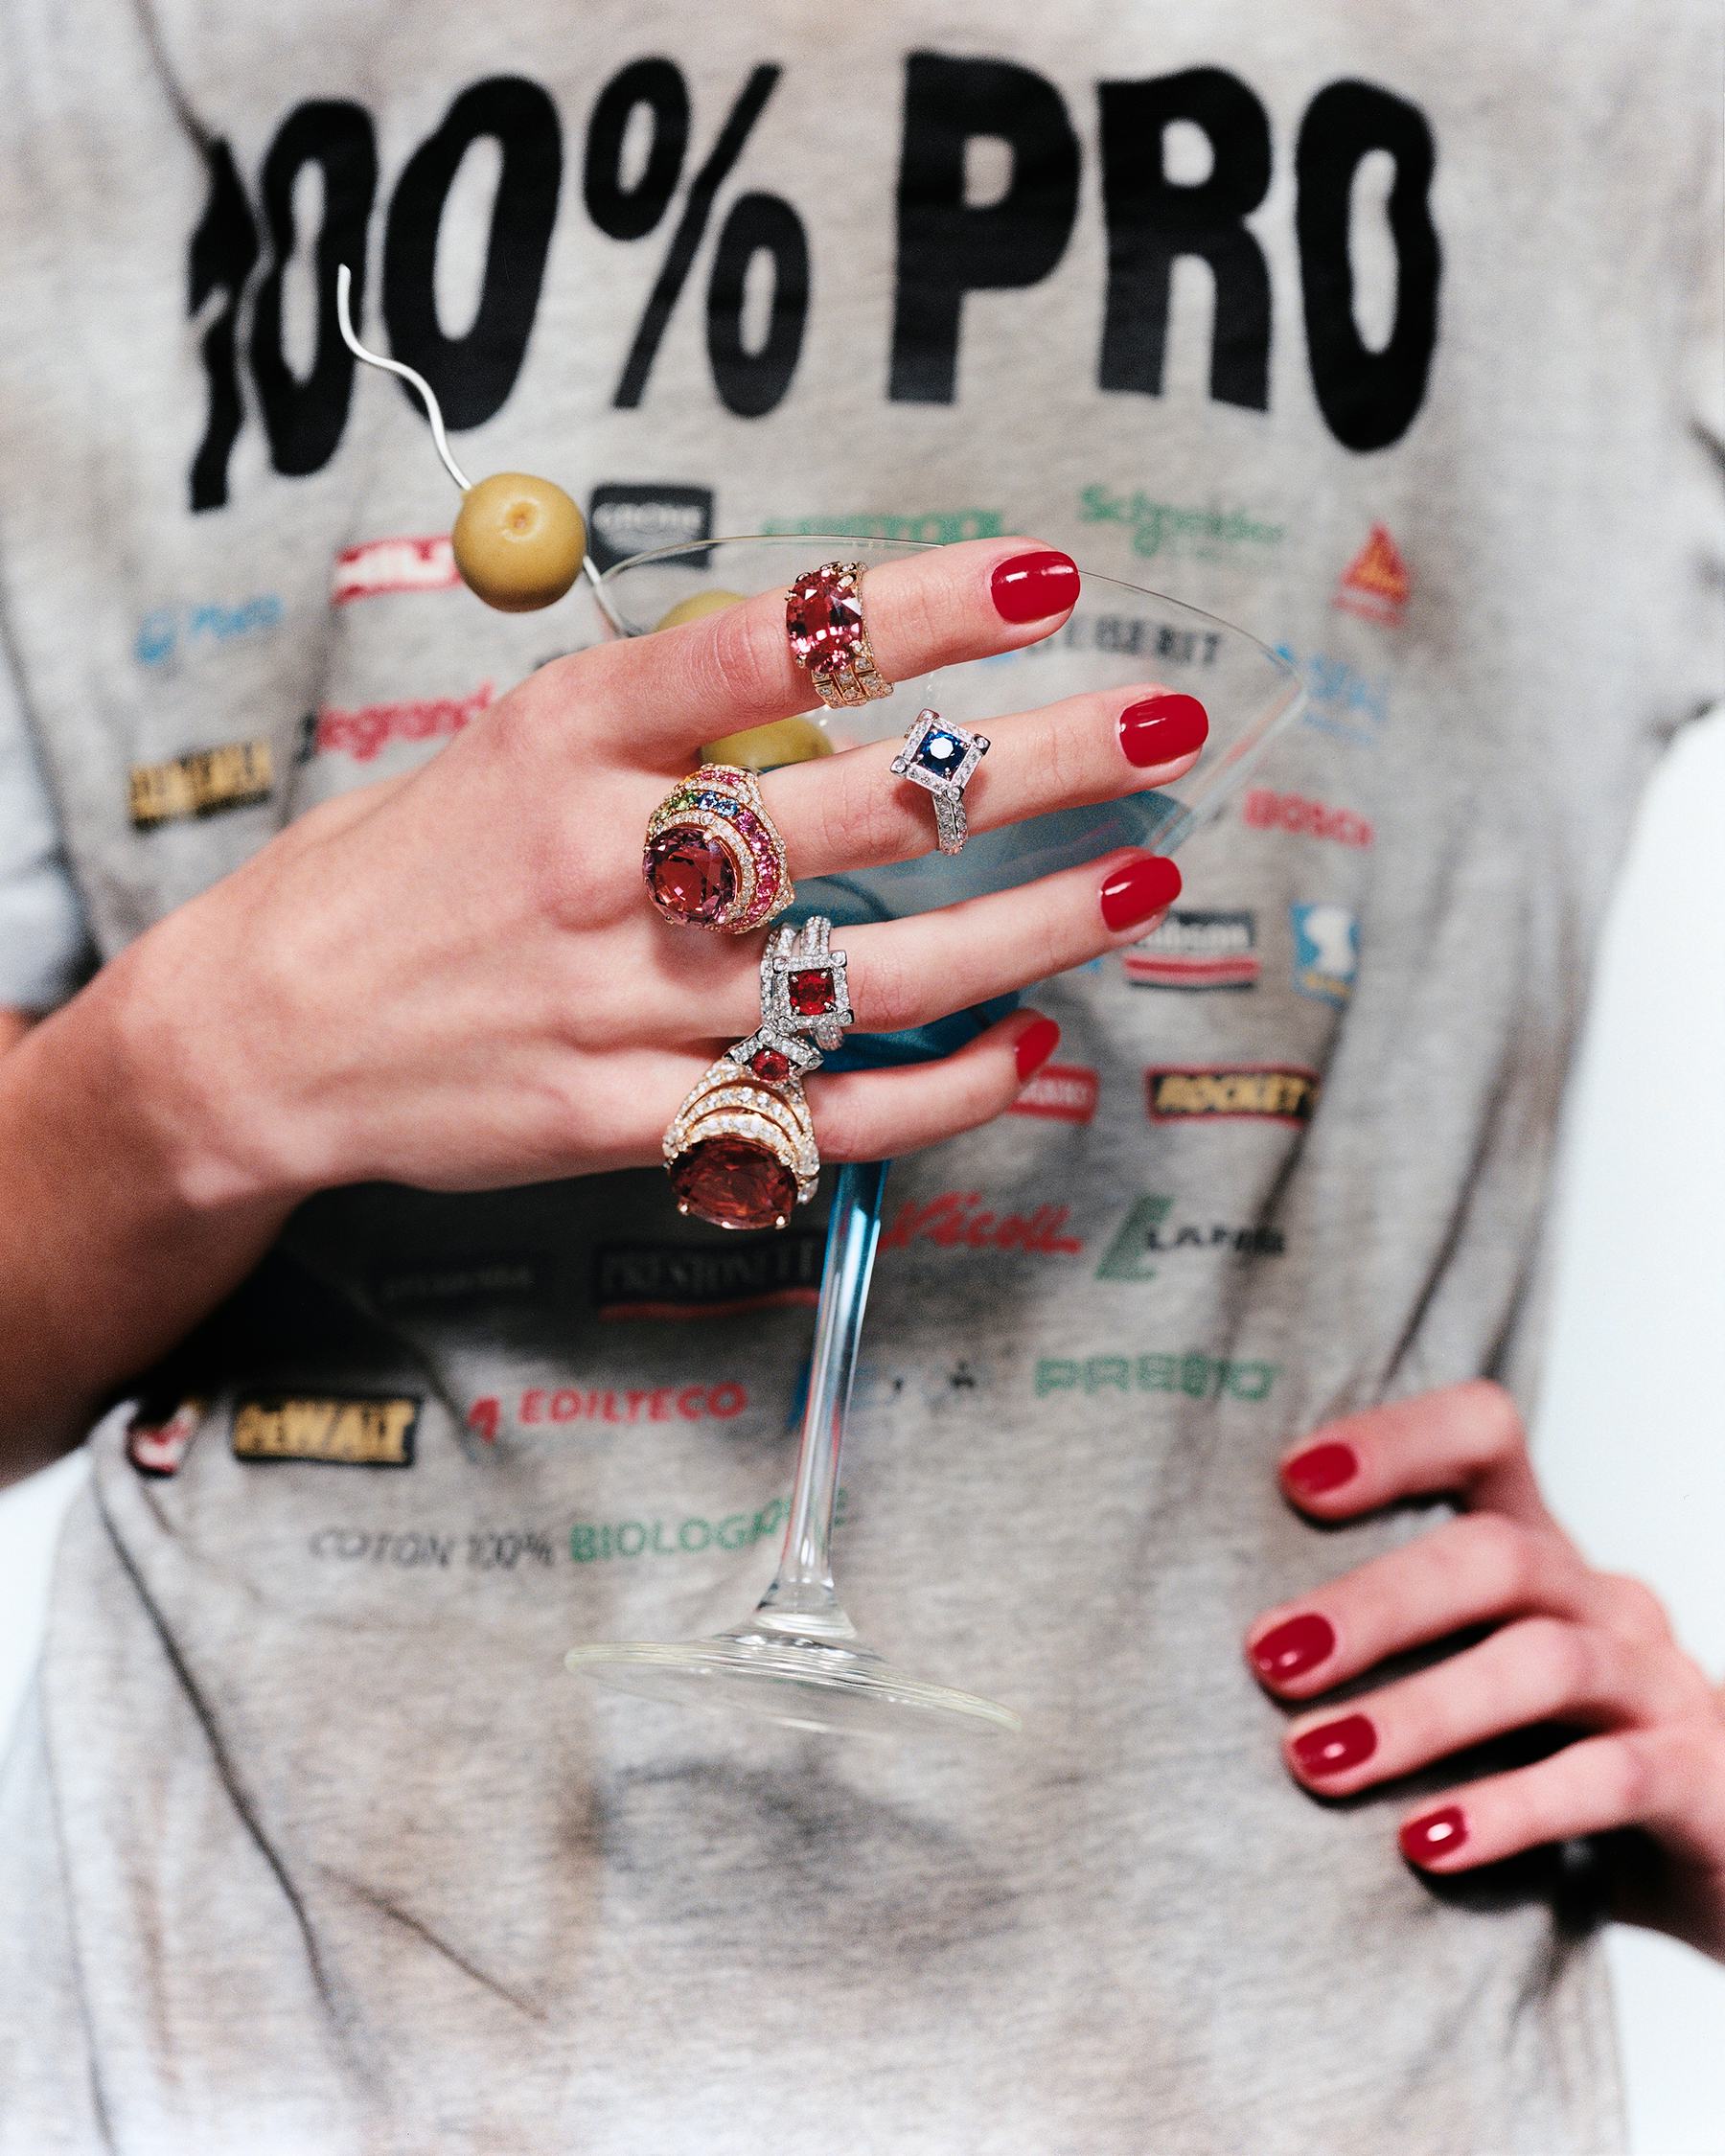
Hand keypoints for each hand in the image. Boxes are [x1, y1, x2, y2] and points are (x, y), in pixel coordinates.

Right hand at [118, 538, 1198, 1207]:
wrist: (266, 1035)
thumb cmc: (406, 873)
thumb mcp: (510, 748)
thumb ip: (667, 724)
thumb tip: (849, 682)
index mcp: (571, 737)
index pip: (776, 646)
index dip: (926, 604)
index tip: (1052, 571)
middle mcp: (608, 863)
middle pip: (864, 804)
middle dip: (1034, 759)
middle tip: (1163, 725)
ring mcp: (625, 1004)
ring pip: (875, 970)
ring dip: (1029, 927)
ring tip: (1139, 880)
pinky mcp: (628, 1122)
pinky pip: (818, 1115)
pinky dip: (936, 1094)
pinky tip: (1021, 1055)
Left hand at [1246, 1381, 1724, 1957]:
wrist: (1713, 1862)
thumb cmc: (1553, 1763)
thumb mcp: (1470, 1686)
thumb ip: (1382, 1651)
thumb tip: (1220, 1650)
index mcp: (1540, 1553)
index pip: (1483, 1436)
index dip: (1395, 1440)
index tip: (1289, 1479)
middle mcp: (1602, 1600)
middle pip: (1495, 1556)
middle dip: (1373, 1605)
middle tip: (1266, 1660)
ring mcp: (1659, 1684)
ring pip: (1543, 1664)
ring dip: (1420, 1711)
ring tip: (1314, 1760)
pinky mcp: (1700, 1778)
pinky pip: (1608, 1778)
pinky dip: (1512, 1808)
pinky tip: (1426, 1842)